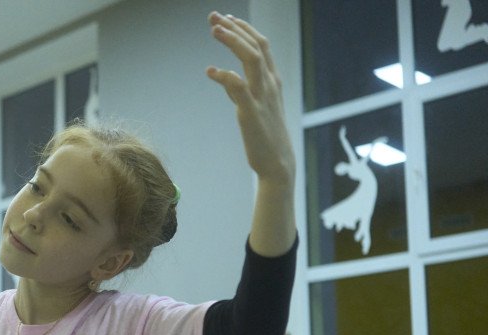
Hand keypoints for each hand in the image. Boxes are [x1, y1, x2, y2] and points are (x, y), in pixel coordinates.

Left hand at [206, 12, 293, 185]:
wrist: (277, 163)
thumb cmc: (265, 136)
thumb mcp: (254, 107)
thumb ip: (240, 90)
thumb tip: (224, 77)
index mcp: (272, 81)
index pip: (260, 45)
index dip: (244, 29)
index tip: (226, 19)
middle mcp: (269, 84)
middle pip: (255, 46)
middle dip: (235, 28)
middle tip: (213, 17)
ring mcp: (262, 97)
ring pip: (250, 59)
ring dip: (232, 41)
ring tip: (214, 30)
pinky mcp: (251, 112)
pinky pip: (239, 88)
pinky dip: (224, 76)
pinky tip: (210, 71)